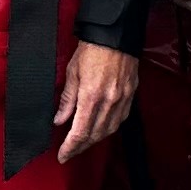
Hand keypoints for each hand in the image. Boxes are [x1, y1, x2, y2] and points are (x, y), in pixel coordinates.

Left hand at [54, 40, 139, 160]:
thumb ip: (67, 100)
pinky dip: (109, 128)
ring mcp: (122, 98)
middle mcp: (109, 101)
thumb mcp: (72, 72)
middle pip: (95, 135)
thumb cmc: (92, 48)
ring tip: (83, 143)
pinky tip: (101, 129)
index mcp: (91, 96)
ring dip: (95, 140)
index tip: (63, 155)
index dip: (70, 148)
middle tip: (69, 152)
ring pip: (109, 130)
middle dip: (81, 147)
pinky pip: (121, 119)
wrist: (115, 34)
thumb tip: (59, 120)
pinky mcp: (131, 94)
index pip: (80, 132)